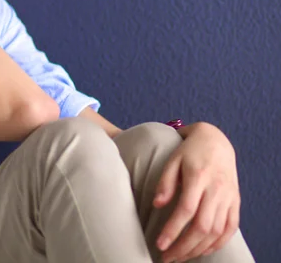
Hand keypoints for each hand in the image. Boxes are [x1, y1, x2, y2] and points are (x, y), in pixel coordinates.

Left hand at [153, 122, 240, 262]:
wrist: (216, 140)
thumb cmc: (189, 151)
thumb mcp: (172, 160)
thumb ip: (165, 182)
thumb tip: (156, 205)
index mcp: (198, 176)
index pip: (186, 210)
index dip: (173, 230)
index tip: (160, 244)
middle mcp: (216, 189)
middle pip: (202, 226)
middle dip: (184, 246)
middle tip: (167, 257)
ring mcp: (229, 196)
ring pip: (217, 231)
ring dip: (198, 248)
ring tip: (181, 256)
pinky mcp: (235, 201)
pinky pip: (230, 228)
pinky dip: (218, 243)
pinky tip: (203, 251)